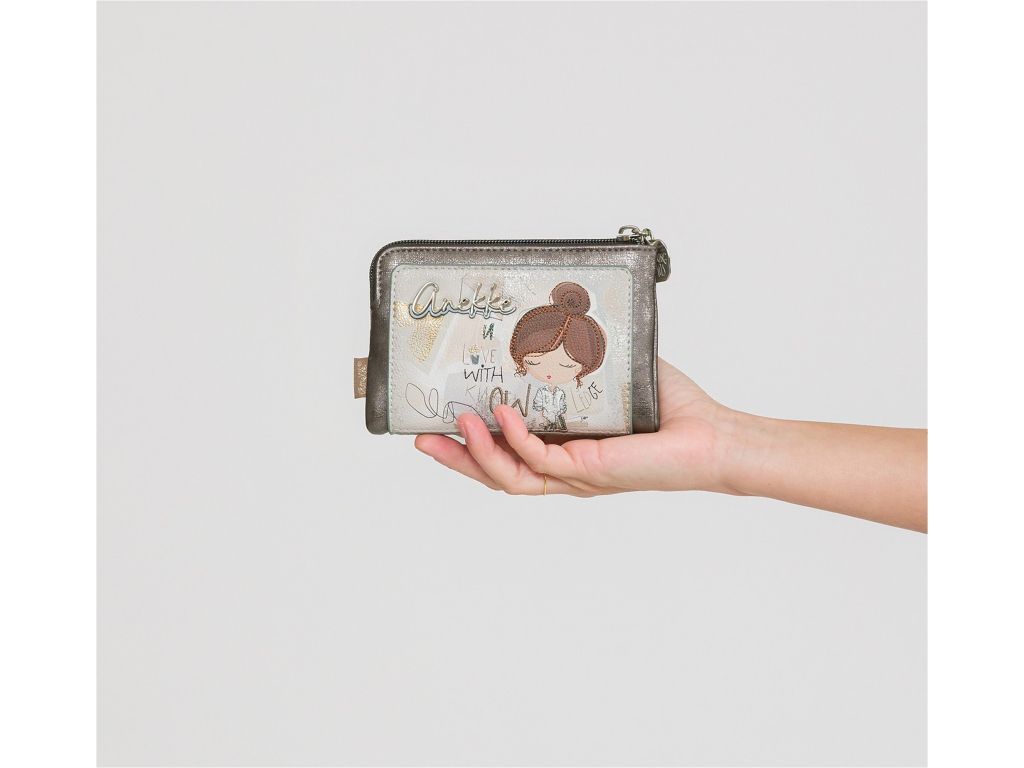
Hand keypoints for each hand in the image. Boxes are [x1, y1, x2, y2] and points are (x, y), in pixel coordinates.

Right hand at [414, 358, 737, 495]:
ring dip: (476, 452)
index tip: (439, 421)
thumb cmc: (670, 408)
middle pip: (496, 473)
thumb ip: (579, 355)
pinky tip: (501, 416)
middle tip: (421, 437)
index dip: (469, 444)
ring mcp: (575, 476)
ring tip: (455, 421)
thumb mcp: (610, 373)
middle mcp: (564, 469)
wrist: (711, 434)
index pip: (506, 453)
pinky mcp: (590, 472)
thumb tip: (552, 315)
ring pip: (509, 476)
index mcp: (563, 450)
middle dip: (456, 458)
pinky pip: (541, 461)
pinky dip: (516, 439)